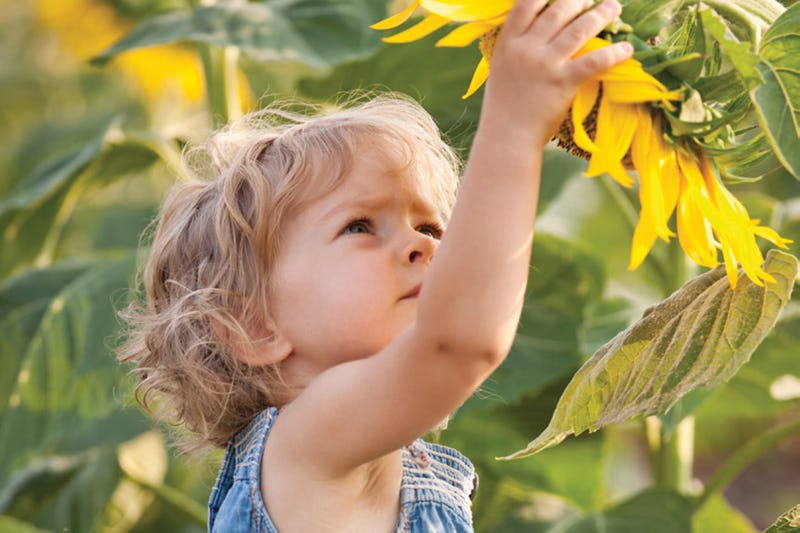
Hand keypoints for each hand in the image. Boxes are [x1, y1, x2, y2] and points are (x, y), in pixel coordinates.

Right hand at [482, 0, 632, 146]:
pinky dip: (614, 53)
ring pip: (579, 29)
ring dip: (601, 15)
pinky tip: (627, 49)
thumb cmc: (502, 108)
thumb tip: (535, 35)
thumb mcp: (501, 70)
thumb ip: (515, 50)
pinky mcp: (563, 82)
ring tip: (614, 8)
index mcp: (508, 44)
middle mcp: (526, 48)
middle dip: (580, 1)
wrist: (507, 136)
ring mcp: (546, 64)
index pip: (526, 5)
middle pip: (558, 11)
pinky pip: (594, 61)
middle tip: (592, 0)